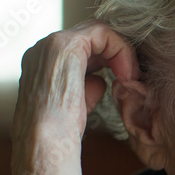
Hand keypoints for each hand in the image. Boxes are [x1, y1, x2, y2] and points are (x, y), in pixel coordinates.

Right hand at [11, 21, 138, 174]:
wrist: (47, 143)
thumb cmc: (60, 133)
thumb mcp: (76, 104)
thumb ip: (86, 86)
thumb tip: (99, 80)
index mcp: (42, 62)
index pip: (83, 47)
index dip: (108, 58)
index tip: (124, 80)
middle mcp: (42, 48)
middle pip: (90, 36)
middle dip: (116, 53)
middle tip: (132, 76)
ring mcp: (50, 43)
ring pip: (98, 31)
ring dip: (121, 51)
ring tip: (131, 76)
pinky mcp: (64, 44)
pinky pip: (102, 33)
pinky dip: (120, 49)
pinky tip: (126, 73)